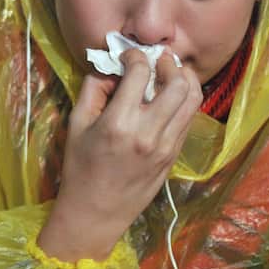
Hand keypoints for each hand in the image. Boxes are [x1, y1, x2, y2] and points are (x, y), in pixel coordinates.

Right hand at [38, 50, 201, 261]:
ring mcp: (166, 146)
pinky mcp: (174, 155)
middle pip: (176, 83)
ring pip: (192, 100)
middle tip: (157, 60)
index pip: (139, 73)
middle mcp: (148, 133)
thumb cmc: (80, 168)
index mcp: (119, 123)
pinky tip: (171, 97)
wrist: (96, 212)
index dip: (134, 55)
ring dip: (184, 79)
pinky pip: (189, 119)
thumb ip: (93, 90)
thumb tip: (112, 69)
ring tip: (171, 73)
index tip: (127, 56)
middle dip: (168, 63)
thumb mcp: (76, 125)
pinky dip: (184, 101)